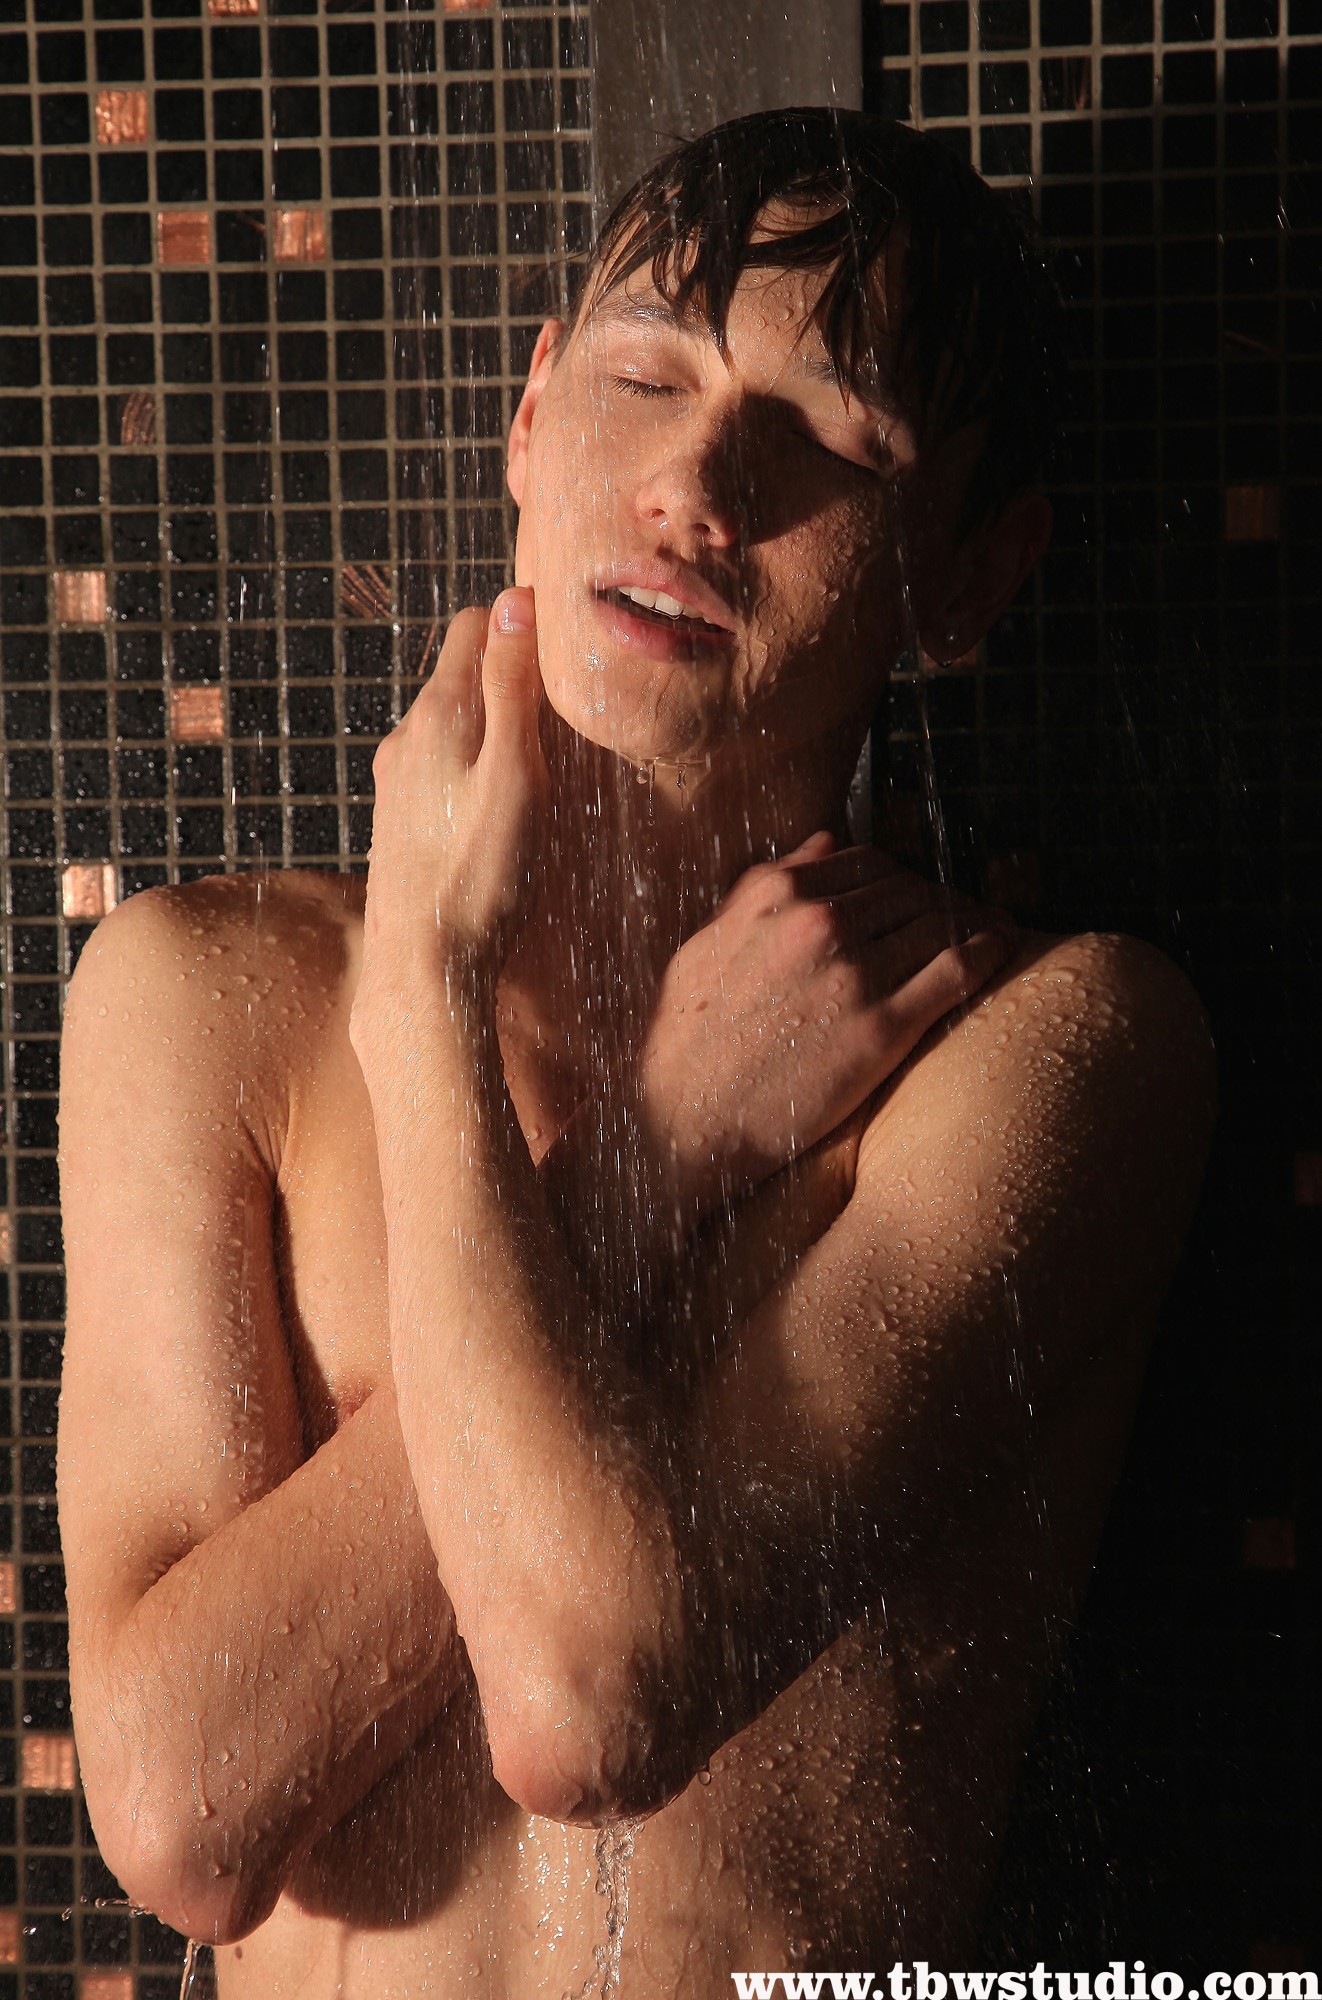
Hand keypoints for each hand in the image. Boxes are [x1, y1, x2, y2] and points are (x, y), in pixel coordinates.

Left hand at [354, 589, 547, 1009]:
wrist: (423, 969)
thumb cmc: (481, 876)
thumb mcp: (516, 774)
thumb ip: (513, 688)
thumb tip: (515, 600)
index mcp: (436, 716)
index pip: (476, 626)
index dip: (522, 624)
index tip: (566, 646)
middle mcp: (405, 740)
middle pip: (460, 675)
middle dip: (508, 673)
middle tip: (564, 698)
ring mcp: (395, 784)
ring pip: (449, 727)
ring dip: (490, 726)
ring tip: (538, 754)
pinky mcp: (397, 825)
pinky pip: (439, 771)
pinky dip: (472, 768)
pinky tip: (497, 807)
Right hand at [632, 834, 1015, 1217]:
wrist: (682, 1124)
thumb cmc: (686, 1042)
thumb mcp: (706, 944)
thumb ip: (763, 887)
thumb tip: (824, 840)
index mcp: (774, 894)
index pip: (867, 861)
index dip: (900, 877)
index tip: (914, 895)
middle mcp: (818, 922)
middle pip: (910, 888)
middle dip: (938, 899)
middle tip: (959, 918)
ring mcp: (854, 973)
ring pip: (940, 921)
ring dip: (972, 921)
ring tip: (992, 931)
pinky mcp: (883, 1029)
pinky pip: (957, 970)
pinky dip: (989, 951)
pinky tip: (1004, 949)